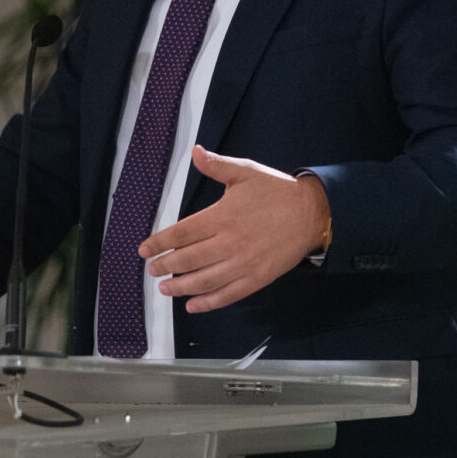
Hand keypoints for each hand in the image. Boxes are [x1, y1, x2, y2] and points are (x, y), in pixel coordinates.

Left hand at [144, 145, 330, 313]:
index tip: (145, 250)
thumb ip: (217, 165)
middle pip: (188, 259)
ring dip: (180, 287)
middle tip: (152, 270)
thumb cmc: (277, 192)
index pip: (181, 234)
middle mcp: (229, 242)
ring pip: (204, 280)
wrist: (311, 213)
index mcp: (222, 216)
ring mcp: (243, 263)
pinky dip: (208, 302)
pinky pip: (227, 294)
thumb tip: (195, 152)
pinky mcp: (257, 278)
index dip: (159, 243)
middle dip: (165, 266)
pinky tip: (193, 305)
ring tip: (165, 288)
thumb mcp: (246, 171)